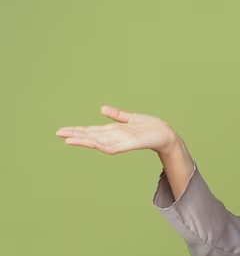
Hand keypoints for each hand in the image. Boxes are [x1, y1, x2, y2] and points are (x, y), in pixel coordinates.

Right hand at [56, 106, 179, 154]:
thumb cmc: (149, 127)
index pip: (90, 131)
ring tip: (70, 139)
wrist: (164, 134)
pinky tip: (95, 144)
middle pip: (90, 136)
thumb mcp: (130, 118)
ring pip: (99, 142)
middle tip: (58, 134)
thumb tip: (102, 108)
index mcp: (112, 131)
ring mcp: (121, 142)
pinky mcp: (130, 144)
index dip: (76, 130)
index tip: (62, 131)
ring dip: (85, 141)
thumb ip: (116, 115)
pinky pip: (115, 147)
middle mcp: (114, 137)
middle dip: (75, 135)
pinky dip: (104, 146)